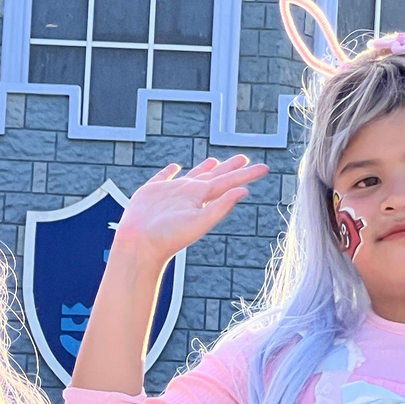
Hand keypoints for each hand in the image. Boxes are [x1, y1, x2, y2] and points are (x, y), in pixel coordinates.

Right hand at [112, 156, 268, 263]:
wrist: (139, 244)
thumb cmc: (168, 237)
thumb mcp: (200, 221)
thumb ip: (221, 206)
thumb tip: (244, 190)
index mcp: (202, 199)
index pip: (229, 183)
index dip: (247, 174)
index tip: (265, 168)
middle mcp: (189, 194)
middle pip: (214, 177)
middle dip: (229, 168)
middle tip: (243, 159)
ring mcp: (171, 192)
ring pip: (191, 175)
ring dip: (203, 167)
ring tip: (215, 161)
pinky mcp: (152, 191)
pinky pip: (163, 177)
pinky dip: (169, 171)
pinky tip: (174, 167)